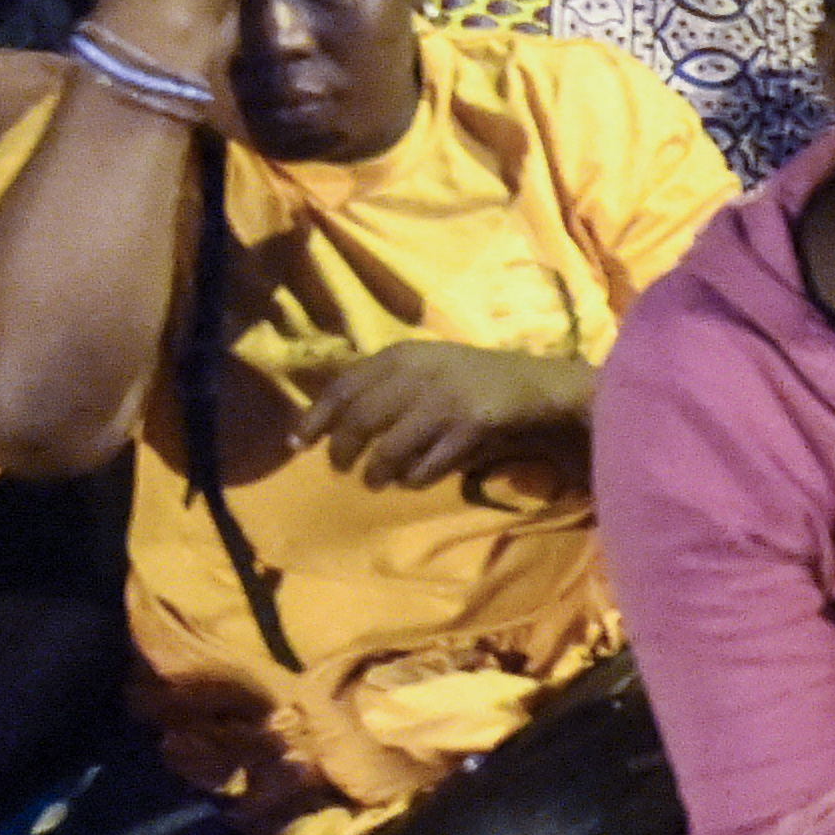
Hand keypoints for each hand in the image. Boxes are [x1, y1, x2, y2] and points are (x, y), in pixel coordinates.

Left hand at [297, 340, 579, 487]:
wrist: (535, 388)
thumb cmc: (470, 379)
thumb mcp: (424, 367)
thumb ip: (381, 384)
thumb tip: (325, 420)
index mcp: (403, 354)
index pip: (343, 386)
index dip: (316, 417)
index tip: (298, 444)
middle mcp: (419, 373)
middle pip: (360, 420)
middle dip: (343, 450)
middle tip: (341, 468)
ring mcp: (445, 401)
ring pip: (389, 449)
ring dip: (377, 472)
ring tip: (375, 481)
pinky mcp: (469, 428)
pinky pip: (426, 466)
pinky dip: (413, 478)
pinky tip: (413, 479)